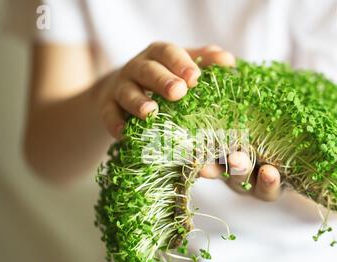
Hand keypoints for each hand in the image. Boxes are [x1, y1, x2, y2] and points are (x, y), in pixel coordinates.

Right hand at [97, 42, 234, 138]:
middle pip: (147, 70)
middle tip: (179, 92)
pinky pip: (108, 114)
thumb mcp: (180, 66)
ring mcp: (120, 87)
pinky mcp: (107, 107)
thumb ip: (203, 61)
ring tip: (150, 112)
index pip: (168, 53)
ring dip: (138, 102)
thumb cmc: (161, 78)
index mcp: (157, 55)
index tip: (195, 78)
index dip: (181, 63)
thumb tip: (228, 61)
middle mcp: (136, 68)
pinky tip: (123, 133)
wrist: (120, 91)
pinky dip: (115, 123)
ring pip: (127, 92)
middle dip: (162, 80)